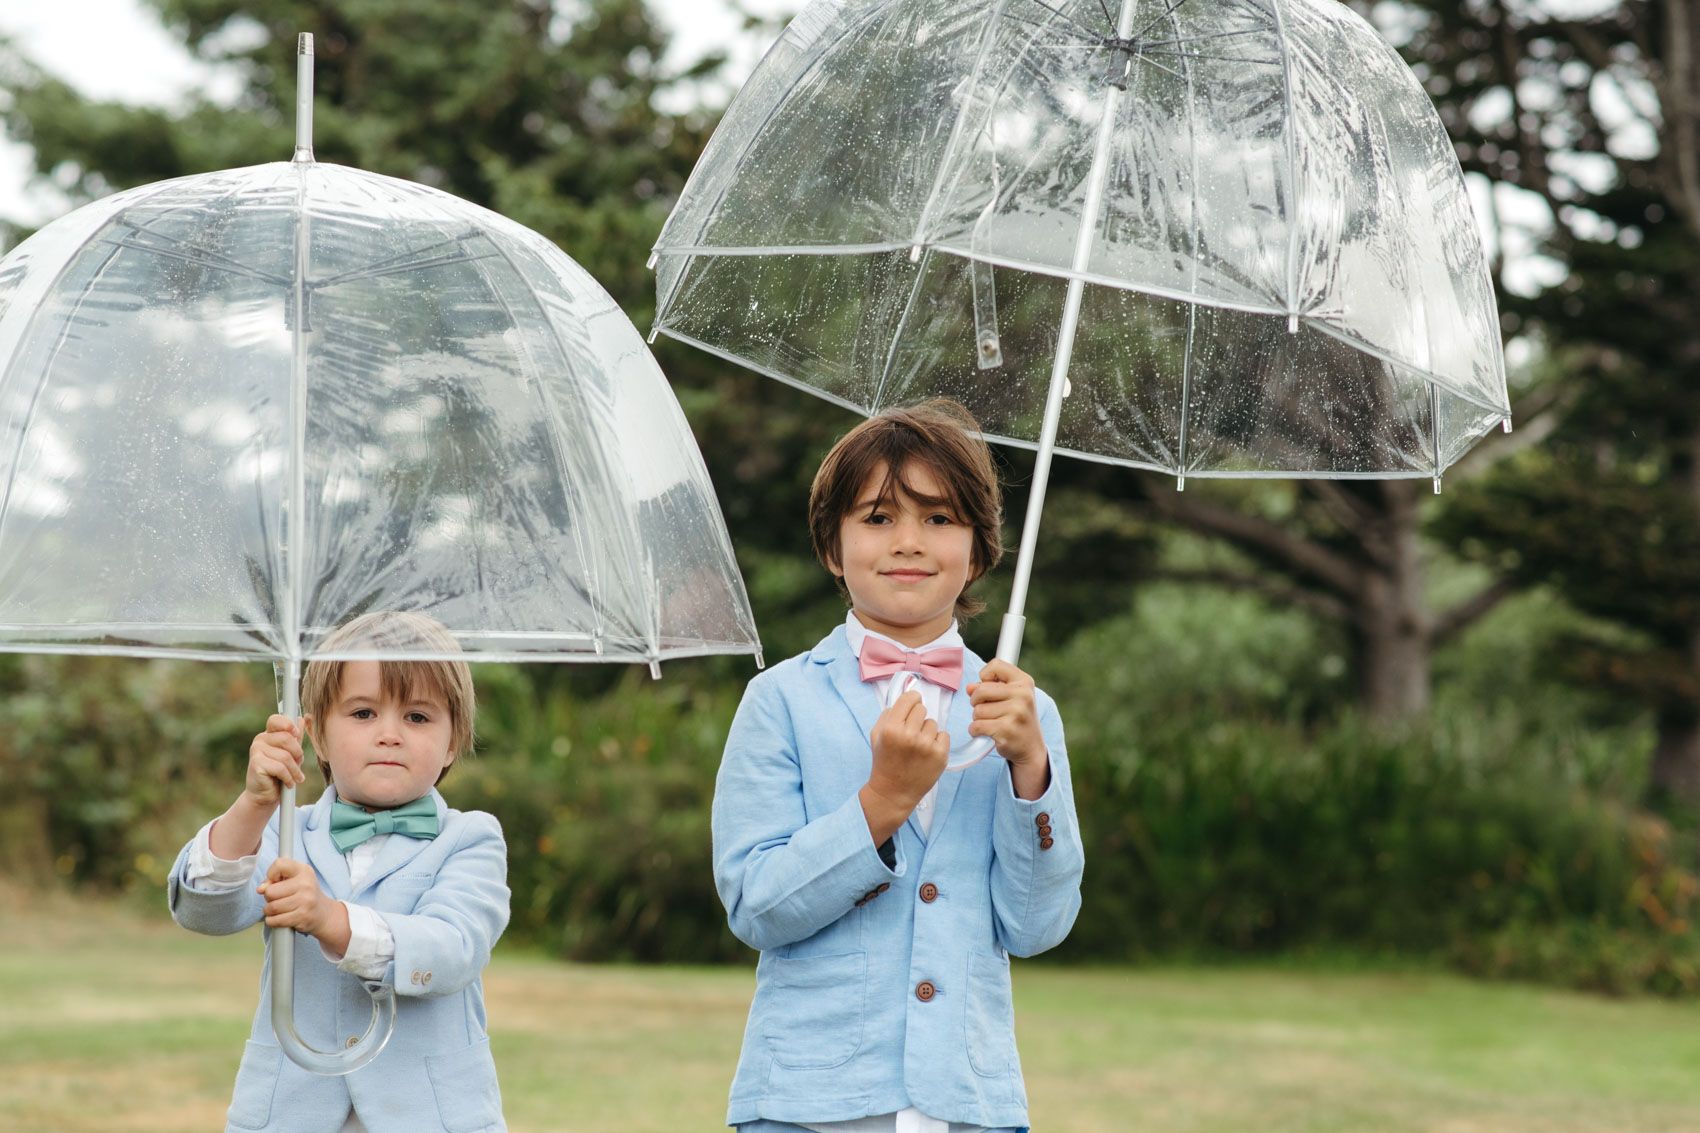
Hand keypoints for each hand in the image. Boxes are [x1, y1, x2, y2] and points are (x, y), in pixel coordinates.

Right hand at [243, 715, 306, 807]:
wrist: (265, 795)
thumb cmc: (279, 774)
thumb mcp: (291, 754)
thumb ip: (295, 738)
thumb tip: (302, 719)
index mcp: (269, 734)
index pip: (276, 719)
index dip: (288, 724)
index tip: (296, 733)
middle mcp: (260, 739)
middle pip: (287, 738)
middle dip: (298, 754)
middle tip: (299, 765)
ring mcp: (256, 750)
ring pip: (285, 756)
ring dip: (295, 770)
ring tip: (295, 778)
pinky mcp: (256, 763)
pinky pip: (280, 768)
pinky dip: (288, 777)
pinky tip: (288, 783)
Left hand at [259, 857, 337, 938]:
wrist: (323, 913)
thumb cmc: (303, 894)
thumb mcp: (293, 880)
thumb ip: (274, 880)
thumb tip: (260, 889)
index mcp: (304, 870)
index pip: (279, 864)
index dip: (271, 874)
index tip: (276, 881)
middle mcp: (306, 883)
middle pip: (270, 891)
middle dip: (269, 897)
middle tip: (278, 898)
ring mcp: (305, 900)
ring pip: (271, 907)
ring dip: (269, 911)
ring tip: (278, 909)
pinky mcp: (302, 916)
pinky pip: (275, 920)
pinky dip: (272, 921)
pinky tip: (279, 918)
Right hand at [860, 690, 948, 842]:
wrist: (893, 791)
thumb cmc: (884, 761)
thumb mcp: (876, 734)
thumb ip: (889, 713)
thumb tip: (907, 696)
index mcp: (892, 728)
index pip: (910, 698)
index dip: (911, 701)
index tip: (911, 706)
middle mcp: (909, 735)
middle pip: (922, 709)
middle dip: (916, 718)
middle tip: (910, 733)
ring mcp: (927, 746)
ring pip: (933, 723)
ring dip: (926, 731)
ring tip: (918, 746)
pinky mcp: (940, 755)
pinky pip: (944, 735)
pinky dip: (937, 742)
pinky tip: (927, 753)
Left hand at [969, 660, 1048, 776]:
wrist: (1031, 747)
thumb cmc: (1017, 718)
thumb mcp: (1010, 697)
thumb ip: (989, 687)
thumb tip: (970, 688)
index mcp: (1024, 682)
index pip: (996, 665)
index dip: (985, 677)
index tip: (989, 688)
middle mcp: (1023, 695)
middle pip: (981, 690)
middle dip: (976, 701)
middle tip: (986, 709)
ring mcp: (1016, 713)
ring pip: (977, 710)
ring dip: (978, 718)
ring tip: (991, 722)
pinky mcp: (1006, 730)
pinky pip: (977, 726)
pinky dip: (975, 730)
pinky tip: (986, 733)